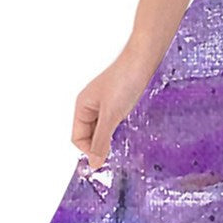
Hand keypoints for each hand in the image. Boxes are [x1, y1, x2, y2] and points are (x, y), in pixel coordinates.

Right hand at [70, 41, 163, 171]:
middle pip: (90, 134)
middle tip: (116, 152)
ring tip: (124, 139)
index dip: (88, 150)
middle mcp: (91, 105)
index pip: (78, 137)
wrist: (144, 59)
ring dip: (112, 136)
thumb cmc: (124, 81)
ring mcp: (106, 102)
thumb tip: (94, 164)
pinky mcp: (121, 100)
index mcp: (82, 106)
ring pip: (104, 128)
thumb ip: (101, 140)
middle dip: (100, 144)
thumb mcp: (111, 114)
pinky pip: (115, 120)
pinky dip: (121, 127)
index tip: (105, 158)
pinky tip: (131, 129)